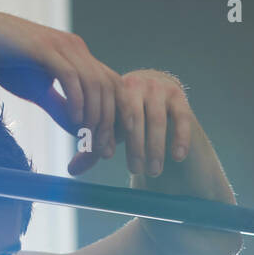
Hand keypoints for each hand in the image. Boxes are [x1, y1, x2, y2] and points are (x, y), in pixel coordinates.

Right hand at [0, 11, 117, 162]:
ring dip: (94, 115)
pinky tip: (76, 122)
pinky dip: (77, 101)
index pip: (112, 85)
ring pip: (93, 83)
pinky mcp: (46, 48)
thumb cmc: (9, 64)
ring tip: (89, 139)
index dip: (117, 115)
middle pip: (108, 87)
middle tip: (102, 149)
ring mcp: (62, 46)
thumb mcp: (40, 92)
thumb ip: (60, 108)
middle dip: (109, 122)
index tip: (109, 144)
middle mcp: (77, 49)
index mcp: (80, 57)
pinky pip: (70, 76)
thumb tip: (78, 130)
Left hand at [68, 69, 192, 177]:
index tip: (108, 157)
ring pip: (157, 119)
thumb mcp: (113, 130)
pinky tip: (177, 157)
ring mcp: (160, 88)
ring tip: (154, 171)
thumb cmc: (131, 119)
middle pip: (134, 117)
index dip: (109, 135)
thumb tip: (71, 170)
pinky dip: (180, 138)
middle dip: (135, 146)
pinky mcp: (179, 96)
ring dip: (155, 147)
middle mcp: (137, 83)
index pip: (111, 113)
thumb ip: (95, 147)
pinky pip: (181, 118)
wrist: (164, 101)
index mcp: (115, 90)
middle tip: (136, 170)